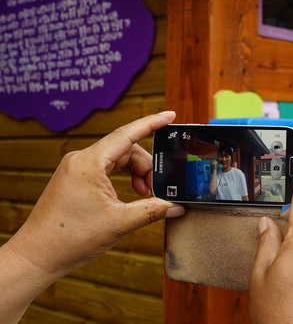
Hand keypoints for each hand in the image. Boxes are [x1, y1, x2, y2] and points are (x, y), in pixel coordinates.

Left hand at [6, 111, 184, 278]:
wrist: (37, 256)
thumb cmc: (68, 239)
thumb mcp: (119, 222)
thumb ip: (151, 210)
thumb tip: (175, 206)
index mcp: (89, 163)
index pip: (127, 134)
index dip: (152, 123)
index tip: (170, 115)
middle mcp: (81, 161)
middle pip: (126, 150)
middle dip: (146, 167)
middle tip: (158, 189)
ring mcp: (77, 170)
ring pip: (118, 160)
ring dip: (136, 174)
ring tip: (144, 195)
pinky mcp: (76, 180)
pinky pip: (107, 169)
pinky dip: (123, 179)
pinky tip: (131, 195)